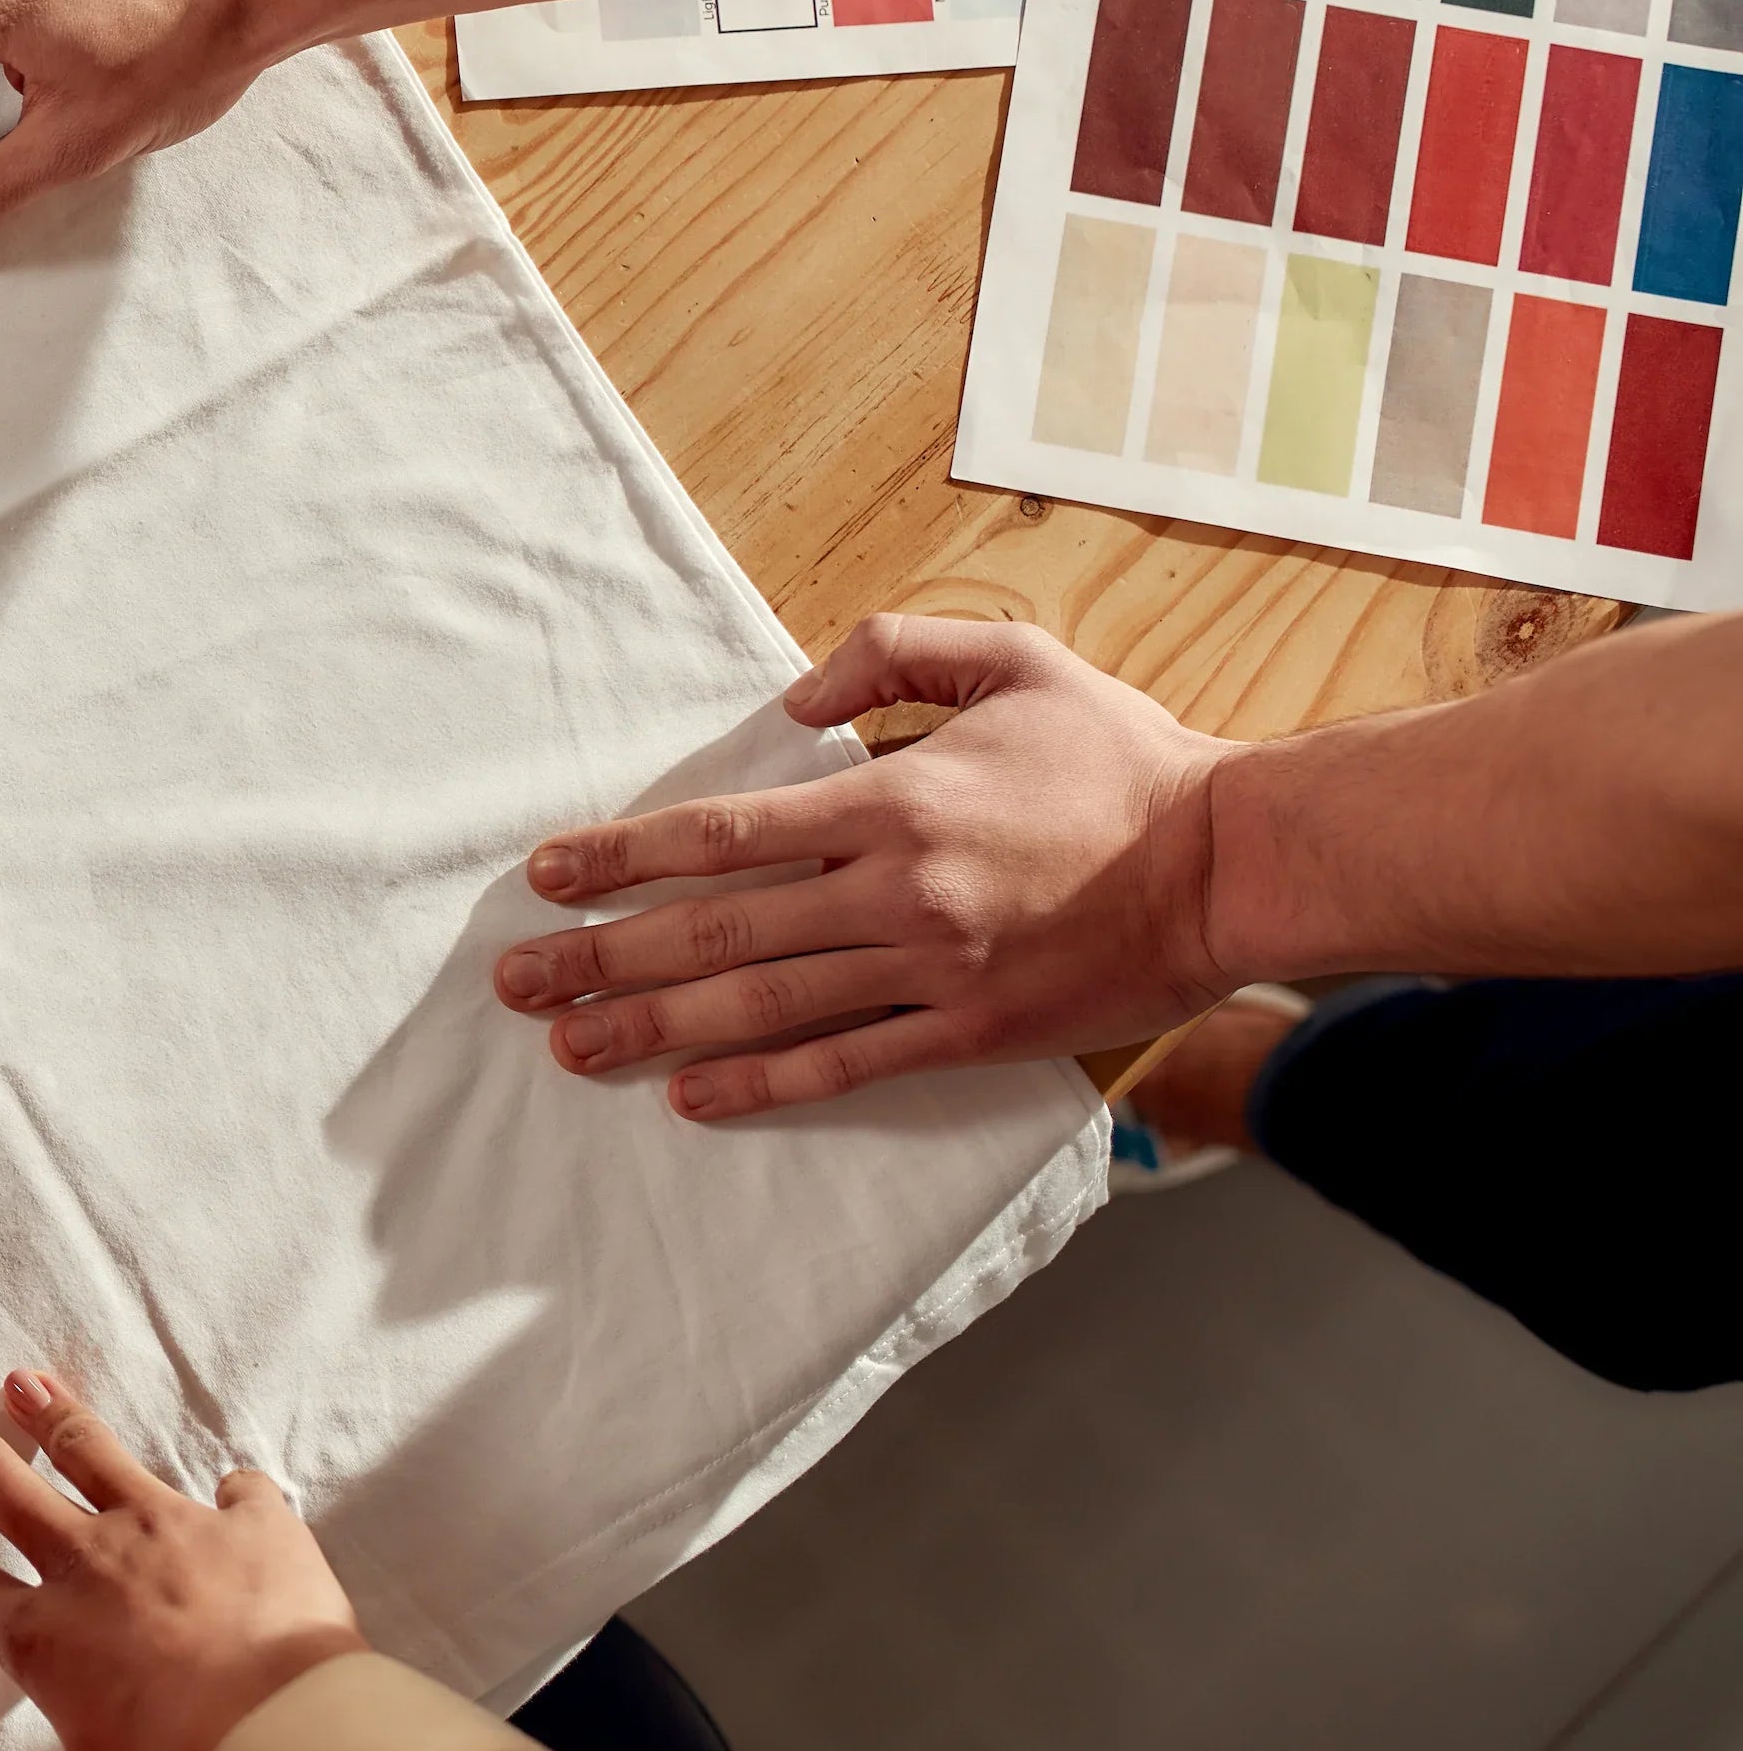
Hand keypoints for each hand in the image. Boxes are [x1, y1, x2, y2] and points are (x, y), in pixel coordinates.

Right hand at [0, 1359, 365, 1750]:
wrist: (285, 1745)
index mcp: (44, 1641)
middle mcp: (91, 1568)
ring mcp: (169, 1532)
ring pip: (95, 1453)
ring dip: (52, 1414)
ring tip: (23, 1376)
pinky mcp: (249, 1526)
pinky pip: (242, 1494)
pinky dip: (237, 1496)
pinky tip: (237, 1490)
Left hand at [498, 615, 1239, 1118]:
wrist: (1234, 862)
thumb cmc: (1121, 758)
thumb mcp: (1011, 660)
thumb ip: (892, 653)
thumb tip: (793, 696)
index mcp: (891, 800)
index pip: (721, 835)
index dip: (621, 857)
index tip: (546, 877)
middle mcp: (895, 891)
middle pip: (716, 929)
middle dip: (604, 956)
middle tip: (515, 981)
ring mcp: (930, 969)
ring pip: (763, 1005)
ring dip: (657, 1027)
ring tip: (571, 1048)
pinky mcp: (970, 1031)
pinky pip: (848, 1064)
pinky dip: (765, 1085)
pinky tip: (693, 1097)